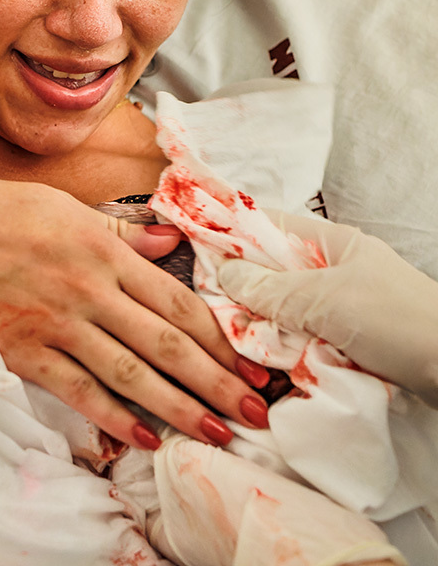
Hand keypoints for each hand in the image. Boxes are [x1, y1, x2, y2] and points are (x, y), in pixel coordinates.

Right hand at [0, 178, 271, 451]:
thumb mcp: (61, 207)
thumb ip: (118, 230)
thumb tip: (168, 241)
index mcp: (102, 247)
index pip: (176, 301)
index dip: (220, 337)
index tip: (250, 363)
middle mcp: (87, 287)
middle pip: (166, 343)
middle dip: (217, 381)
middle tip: (257, 411)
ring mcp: (55, 322)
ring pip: (130, 373)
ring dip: (178, 407)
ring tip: (216, 432)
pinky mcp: (22, 349)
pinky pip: (75, 389)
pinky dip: (110, 415)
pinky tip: (139, 436)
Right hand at [217, 210, 437, 407]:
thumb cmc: (397, 321)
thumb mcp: (323, 300)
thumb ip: (268, 288)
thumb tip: (222, 273)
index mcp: (329, 242)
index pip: (265, 225)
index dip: (227, 234)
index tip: (191, 249)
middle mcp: (330, 270)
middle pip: (267, 272)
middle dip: (240, 292)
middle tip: (211, 309)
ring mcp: (337, 307)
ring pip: (278, 311)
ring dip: (259, 328)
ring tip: (236, 341)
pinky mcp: (342, 341)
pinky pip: (296, 340)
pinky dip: (280, 352)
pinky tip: (264, 364)